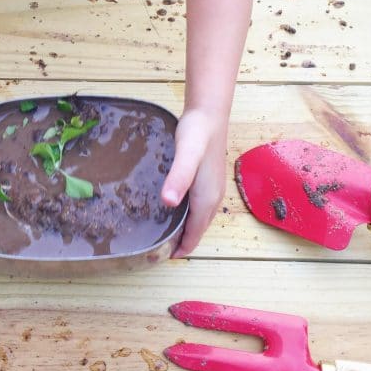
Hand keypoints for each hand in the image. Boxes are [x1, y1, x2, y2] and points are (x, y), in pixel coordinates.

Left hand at [161, 108, 227, 256]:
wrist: (209, 113)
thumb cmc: (197, 134)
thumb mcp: (186, 155)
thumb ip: (178, 177)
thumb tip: (169, 203)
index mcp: (207, 199)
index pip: (194, 234)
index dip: (180, 249)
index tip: (160, 257)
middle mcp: (213, 197)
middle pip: (197, 229)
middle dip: (181, 242)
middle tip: (157, 247)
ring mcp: (213, 188)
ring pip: (199, 218)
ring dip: (185, 229)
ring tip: (164, 233)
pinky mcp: (208, 178)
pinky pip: (199, 206)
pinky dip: (187, 215)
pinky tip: (173, 208)